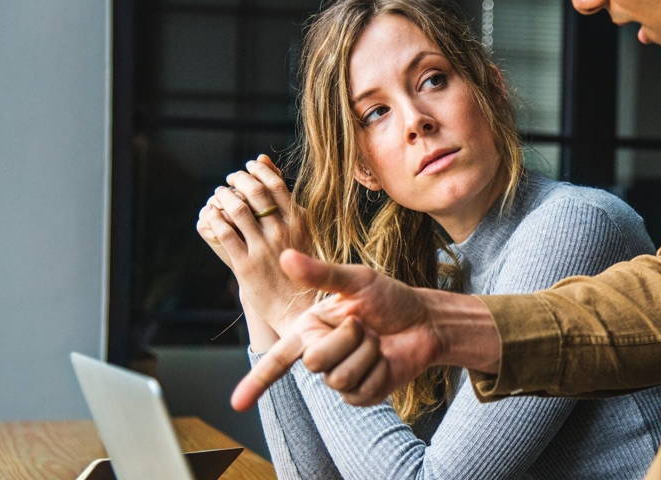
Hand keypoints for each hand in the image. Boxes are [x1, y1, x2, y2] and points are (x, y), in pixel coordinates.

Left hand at [195, 154, 311, 330]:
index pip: (276, 184)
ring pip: (238, 210)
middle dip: (239, 179)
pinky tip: (212, 214)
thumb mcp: (301, 230)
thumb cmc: (301, 266)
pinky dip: (215, 219)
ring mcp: (263, 249)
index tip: (249, 166)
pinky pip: (225, 234)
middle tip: (231, 178)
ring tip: (219, 194)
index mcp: (299, 222)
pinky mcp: (245, 266)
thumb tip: (265, 162)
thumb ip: (285, 200)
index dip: (258, 171)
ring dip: (223, 196)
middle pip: (255, 193)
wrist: (298, 307)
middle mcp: (282, 232)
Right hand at [231, 249, 444, 409]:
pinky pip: (361, 392)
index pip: (277, 359)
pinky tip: (386, 359)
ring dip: (367, 354)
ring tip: (377, 340)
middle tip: (364, 325)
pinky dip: (379, 371)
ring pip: (339, 378)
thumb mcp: (357, 280)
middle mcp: (321, 354)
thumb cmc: (390, 298)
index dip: (256, 382)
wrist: (425, 321)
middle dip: (347, 339)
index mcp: (310, 329)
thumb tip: (285, 256)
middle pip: (314, 362)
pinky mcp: (362, 394)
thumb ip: (321, 273)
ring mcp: (341, 377)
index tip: (236, 404)